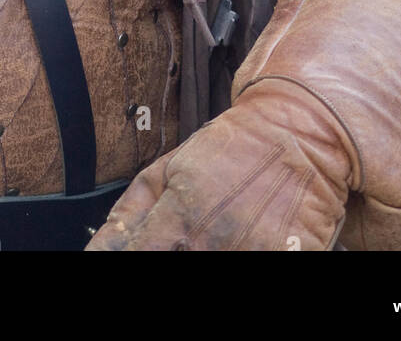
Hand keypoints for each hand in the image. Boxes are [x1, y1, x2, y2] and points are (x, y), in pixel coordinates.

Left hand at [86, 79, 354, 251]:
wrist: (297, 132)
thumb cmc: (231, 148)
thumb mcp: (172, 166)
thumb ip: (133, 208)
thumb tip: (103, 244)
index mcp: (178, 222)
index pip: (135, 259)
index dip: (130, 257)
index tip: (140, 250)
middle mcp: (209, 245)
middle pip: (171, 267)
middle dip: (169, 254)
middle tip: (182, 238)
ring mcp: (247, 255)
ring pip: (211, 268)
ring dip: (203, 253)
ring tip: (213, 237)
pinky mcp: (282, 260)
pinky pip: (253, 267)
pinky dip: (239, 255)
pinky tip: (241, 240)